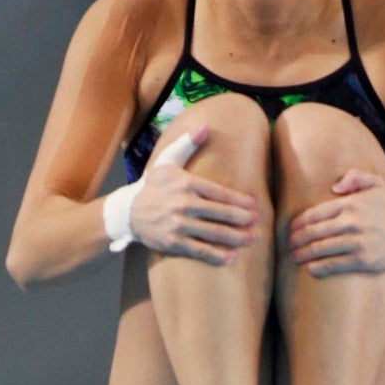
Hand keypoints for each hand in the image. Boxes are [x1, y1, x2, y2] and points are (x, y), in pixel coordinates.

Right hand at [131, 124, 258, 263]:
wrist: (128, 211)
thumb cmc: (154, 185)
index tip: (253, 205)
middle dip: (241, 219)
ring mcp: (177, 225)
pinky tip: (231, 257)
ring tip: (250, 239)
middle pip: (219, 213)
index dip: (238, 200)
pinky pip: (198, 250)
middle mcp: (182, 204)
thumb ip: (188, 144)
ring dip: (234, 238)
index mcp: (185, 183)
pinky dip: (216, 255)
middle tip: (256, 222)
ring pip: (212, 233)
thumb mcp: (167, 160)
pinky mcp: (172, 242)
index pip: (218, 192)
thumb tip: (206, 126)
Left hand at [288, 169, 384, 275]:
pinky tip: (310, 268)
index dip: (298, 224)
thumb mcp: (377, 184)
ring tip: (294, 258)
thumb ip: (355, 176)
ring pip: (321, 249)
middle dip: (296, 240)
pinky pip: (335, 264)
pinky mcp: (363, 259)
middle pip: (313, 232)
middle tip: (288, 246)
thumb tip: (335, 185)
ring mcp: (357, 242)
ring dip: (303, 254)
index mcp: (350, 203)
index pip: (314, 214)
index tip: (290, 230)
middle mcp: (352, 222)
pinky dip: (318, 267)